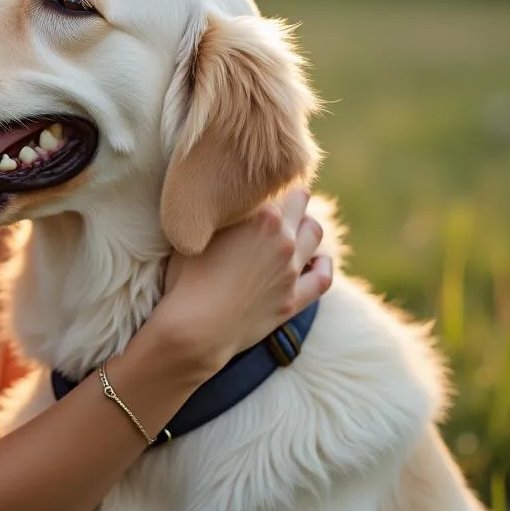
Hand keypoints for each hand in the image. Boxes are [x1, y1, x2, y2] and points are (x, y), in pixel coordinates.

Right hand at [155, 189, 332, 379]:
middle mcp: (283, 238)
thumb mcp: (194, 234)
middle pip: (301, 201)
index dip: (266, 182)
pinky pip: (322, 277)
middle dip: (292, 197)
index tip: (258, 183)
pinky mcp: (294, 299)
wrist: (196, 328)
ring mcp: (291, 270)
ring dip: (307, 224)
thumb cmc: (186, 279)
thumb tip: (217, 202)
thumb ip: (216, 214)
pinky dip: (322, 264)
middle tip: (279, 198)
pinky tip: (316, 259)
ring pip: (315, 233)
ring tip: (295, 225)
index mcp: (261, 215)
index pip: (275, 184)